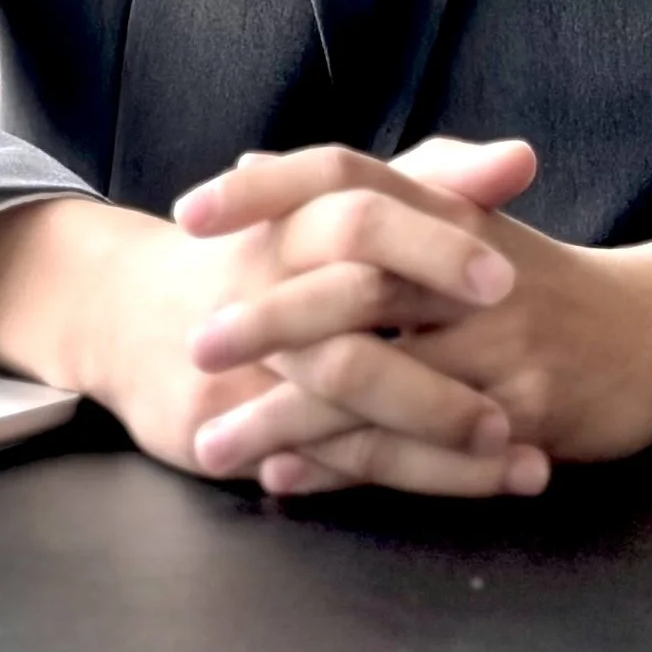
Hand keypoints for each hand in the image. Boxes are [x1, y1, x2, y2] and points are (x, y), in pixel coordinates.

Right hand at [0, 141, 543, 496]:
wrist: (129, 309)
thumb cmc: (263, 249)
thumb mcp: (338, 202)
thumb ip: (433, 179)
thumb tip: (522, 159)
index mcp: (298, 214)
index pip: (364, 211)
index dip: (433, 243)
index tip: (506, 274)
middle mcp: (266, 276)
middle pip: (351, 303)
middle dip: (436, 373)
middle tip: (517, 404)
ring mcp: (243, 356)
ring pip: (341, 396)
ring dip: (433, 433)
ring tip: (519, 462)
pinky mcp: (224, 421)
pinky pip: (310, 455)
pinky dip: (383, 477)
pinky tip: (450, 491)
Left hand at [190, 154, 651, 489]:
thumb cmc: (545, 277)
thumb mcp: (469, 216)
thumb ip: (372, 195)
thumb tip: (251, 166)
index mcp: (447, 208)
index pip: (344, 174)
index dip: (269, 189)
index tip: (193, 208)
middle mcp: (466, 269)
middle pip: (352, 282)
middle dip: (269, 314)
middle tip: (197, 341)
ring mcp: (493, 346)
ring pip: (374, 379)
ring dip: (288, 413)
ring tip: (215, 438)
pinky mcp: (513, 418)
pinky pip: (414, 448)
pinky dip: (344, 467)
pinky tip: (290, 477)